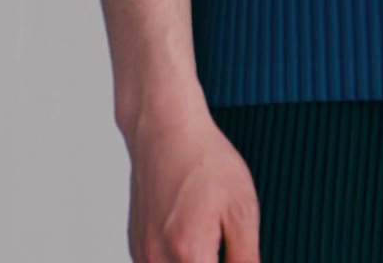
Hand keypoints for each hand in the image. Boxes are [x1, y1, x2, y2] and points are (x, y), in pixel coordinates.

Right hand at [124, 102, 259, 262]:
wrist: (166, 133)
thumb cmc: (206, 164)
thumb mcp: (242, 210)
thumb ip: (246, 257)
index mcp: (188, 253)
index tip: (237, 253)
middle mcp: (157, 259)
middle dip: (212, 262)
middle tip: (225, 239)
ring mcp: (142, 254)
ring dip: (197, 261)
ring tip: (211, 234)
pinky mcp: (136, 247)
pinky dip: (180, 259)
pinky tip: (195, 237)